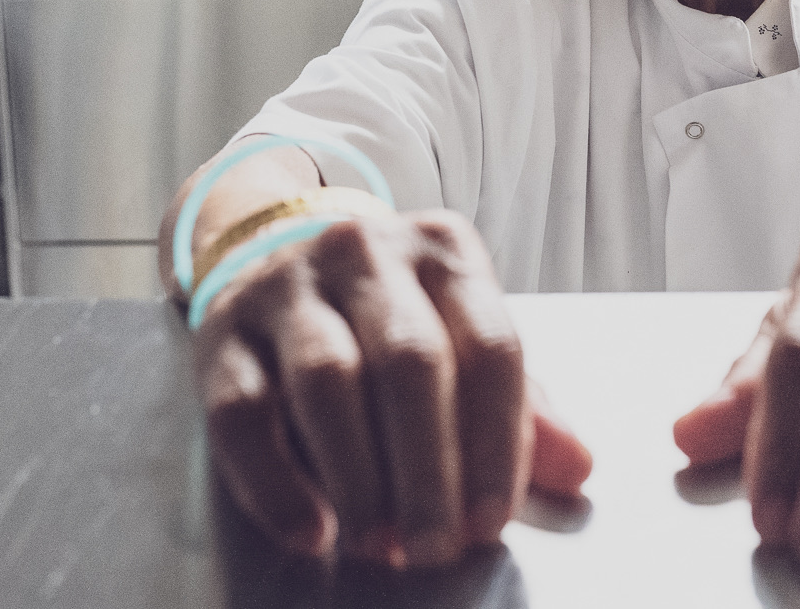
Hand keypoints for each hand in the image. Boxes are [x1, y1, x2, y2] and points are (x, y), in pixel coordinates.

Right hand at [194, 210, 592, 566]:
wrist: (274, 255)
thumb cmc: (387, 317)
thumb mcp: (459, 337)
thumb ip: (518, 405)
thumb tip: (576, 468)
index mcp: (445, 253)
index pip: (490, 346)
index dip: (496, 441)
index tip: (492, 519)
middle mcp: (368, 254)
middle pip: (410, 361)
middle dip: (429, 467)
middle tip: (434, 547)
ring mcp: (289, 286)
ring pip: (328, 379)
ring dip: (359, 475)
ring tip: (377, 541)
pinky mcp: (223, 332)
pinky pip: (244, 411)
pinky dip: (278, 481)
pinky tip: (311, 530)